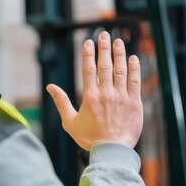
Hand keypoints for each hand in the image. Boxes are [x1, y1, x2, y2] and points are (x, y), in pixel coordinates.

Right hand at [46, 31, 143, 150]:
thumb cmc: (90, 139)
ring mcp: (121, 97)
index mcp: (89, 97)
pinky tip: (133, 58)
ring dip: (119, 54)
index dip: (88, 53)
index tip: (89, 42)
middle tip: (105, 34)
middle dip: (104, 48)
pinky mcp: (134, 103)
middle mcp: (106, 94)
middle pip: (105, 65)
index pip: (88, 69)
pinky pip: (135, 81)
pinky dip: (134, 68)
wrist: (112, 151)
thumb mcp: (70, 122)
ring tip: (118, 41)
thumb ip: (61, 102)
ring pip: (120, 70)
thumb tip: (50, 86)